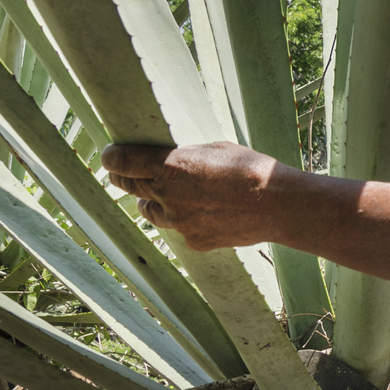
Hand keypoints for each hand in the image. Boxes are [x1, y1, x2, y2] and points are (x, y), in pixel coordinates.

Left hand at [101, 141, 285, 250]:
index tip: (111, 155)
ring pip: (150, 210)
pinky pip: (178, 228)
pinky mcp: (193, 240)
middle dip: (125, 177)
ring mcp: (178, 222)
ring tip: (169, 194)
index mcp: (171, 166)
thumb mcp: (216, 149)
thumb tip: (174, 158)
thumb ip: (188, 156)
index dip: (112, 157)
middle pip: (130, 186)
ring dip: (152, 200)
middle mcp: (167, 195)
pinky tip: (203, 211)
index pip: (122, 162)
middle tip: (126, 171)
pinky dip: (183, 219)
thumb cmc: (251, 168)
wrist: (277, 205)